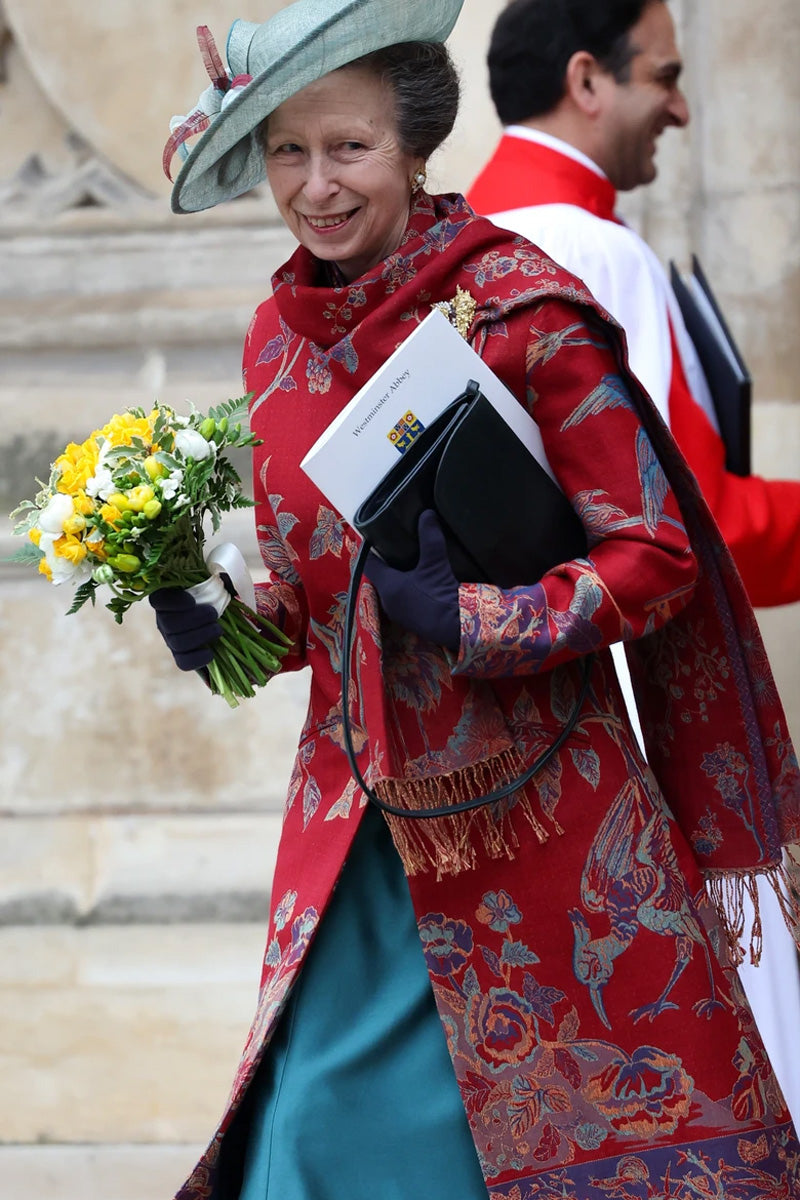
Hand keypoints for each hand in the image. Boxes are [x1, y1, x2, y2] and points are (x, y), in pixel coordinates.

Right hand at [148, 587, 221, 670]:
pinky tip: (211, 652)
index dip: (173, 602)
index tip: (192, 600)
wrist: (218, 619)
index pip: (159, 601)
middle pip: (169, 624)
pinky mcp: (181, 655)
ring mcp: (170, 639)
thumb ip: (216, 579)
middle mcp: (163, 619)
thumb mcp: (214, 583)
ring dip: (200, 635)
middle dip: (195, 619)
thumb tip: (225, 578)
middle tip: (214, 614)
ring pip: (177, 643)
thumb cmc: (213, 595)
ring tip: (218, 629)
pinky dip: (198, 659)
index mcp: (167, 598)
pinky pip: (183, 663)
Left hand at [364, 510, 459, 650]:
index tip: (373, 534)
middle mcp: (388, 600)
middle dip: (385, 560)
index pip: (368, 564)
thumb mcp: (435, 564)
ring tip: (406, 556)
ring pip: (392, 587)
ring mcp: (399, 612)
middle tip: (393, 541)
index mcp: (387, 586)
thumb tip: (427, 513)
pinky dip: (407, 585)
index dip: (369, 548)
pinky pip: (403, 596)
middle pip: (380, 575)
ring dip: (397, 574)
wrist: (457, 627)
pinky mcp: (412, 618)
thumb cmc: (438, 596)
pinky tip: (419, 576)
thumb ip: (430, 538)